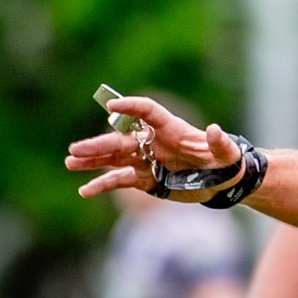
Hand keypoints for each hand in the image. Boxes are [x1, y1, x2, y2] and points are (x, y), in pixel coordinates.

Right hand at [65, 94, 243, 200]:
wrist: (223, 183)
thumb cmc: (226, 161)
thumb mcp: (228, 154)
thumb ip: (220, 143)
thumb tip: (215, 130)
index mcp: (172, 129)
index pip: (148, 112)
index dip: (131, 108)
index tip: (112, 106)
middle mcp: (154, 142)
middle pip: (122, 140)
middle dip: (99, 144)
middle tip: (75, 149)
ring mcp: (147, 160)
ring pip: (114, 158)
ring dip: (93, 161)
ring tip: (70, 162)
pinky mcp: (146, 179)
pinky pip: (120, 180)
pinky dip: (103, 185)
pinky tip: (85, 191)